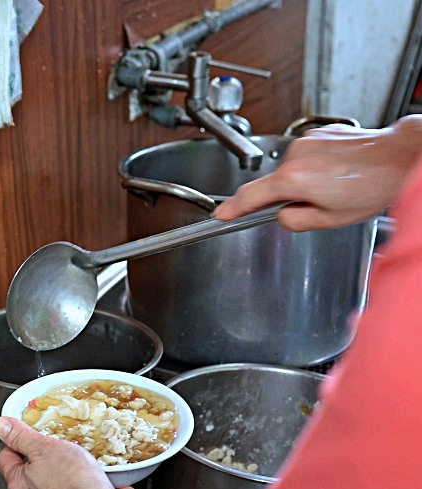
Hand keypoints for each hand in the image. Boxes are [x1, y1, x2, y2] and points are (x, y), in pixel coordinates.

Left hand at [0, 416, 128, 488]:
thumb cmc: (73, 483)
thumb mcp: (44, 448)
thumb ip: (20, 436)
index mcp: (18, 483)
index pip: (6, 458)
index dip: (16, 444)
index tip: (28, 437)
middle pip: (30, 479)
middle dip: (46, 465)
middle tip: (62, 453)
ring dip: (70, 484)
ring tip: (90, 473)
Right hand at [213, 116, 421, 230]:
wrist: (401, 157)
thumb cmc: (373, 186)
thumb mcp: (331, 219)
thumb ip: (296, 221)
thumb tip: (282, 216)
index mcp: (293, 179)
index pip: (250, 196)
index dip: (232, 208)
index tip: (221, 214)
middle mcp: (296, 155)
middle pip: (274, 182)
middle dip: (286, 196)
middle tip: (315, 205)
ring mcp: (308, 141)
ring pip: (292, 169)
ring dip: (304, 180)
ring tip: (334, 187)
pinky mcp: (320, 133)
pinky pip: (307, 156)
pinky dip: (316, 167)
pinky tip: (338, 173)